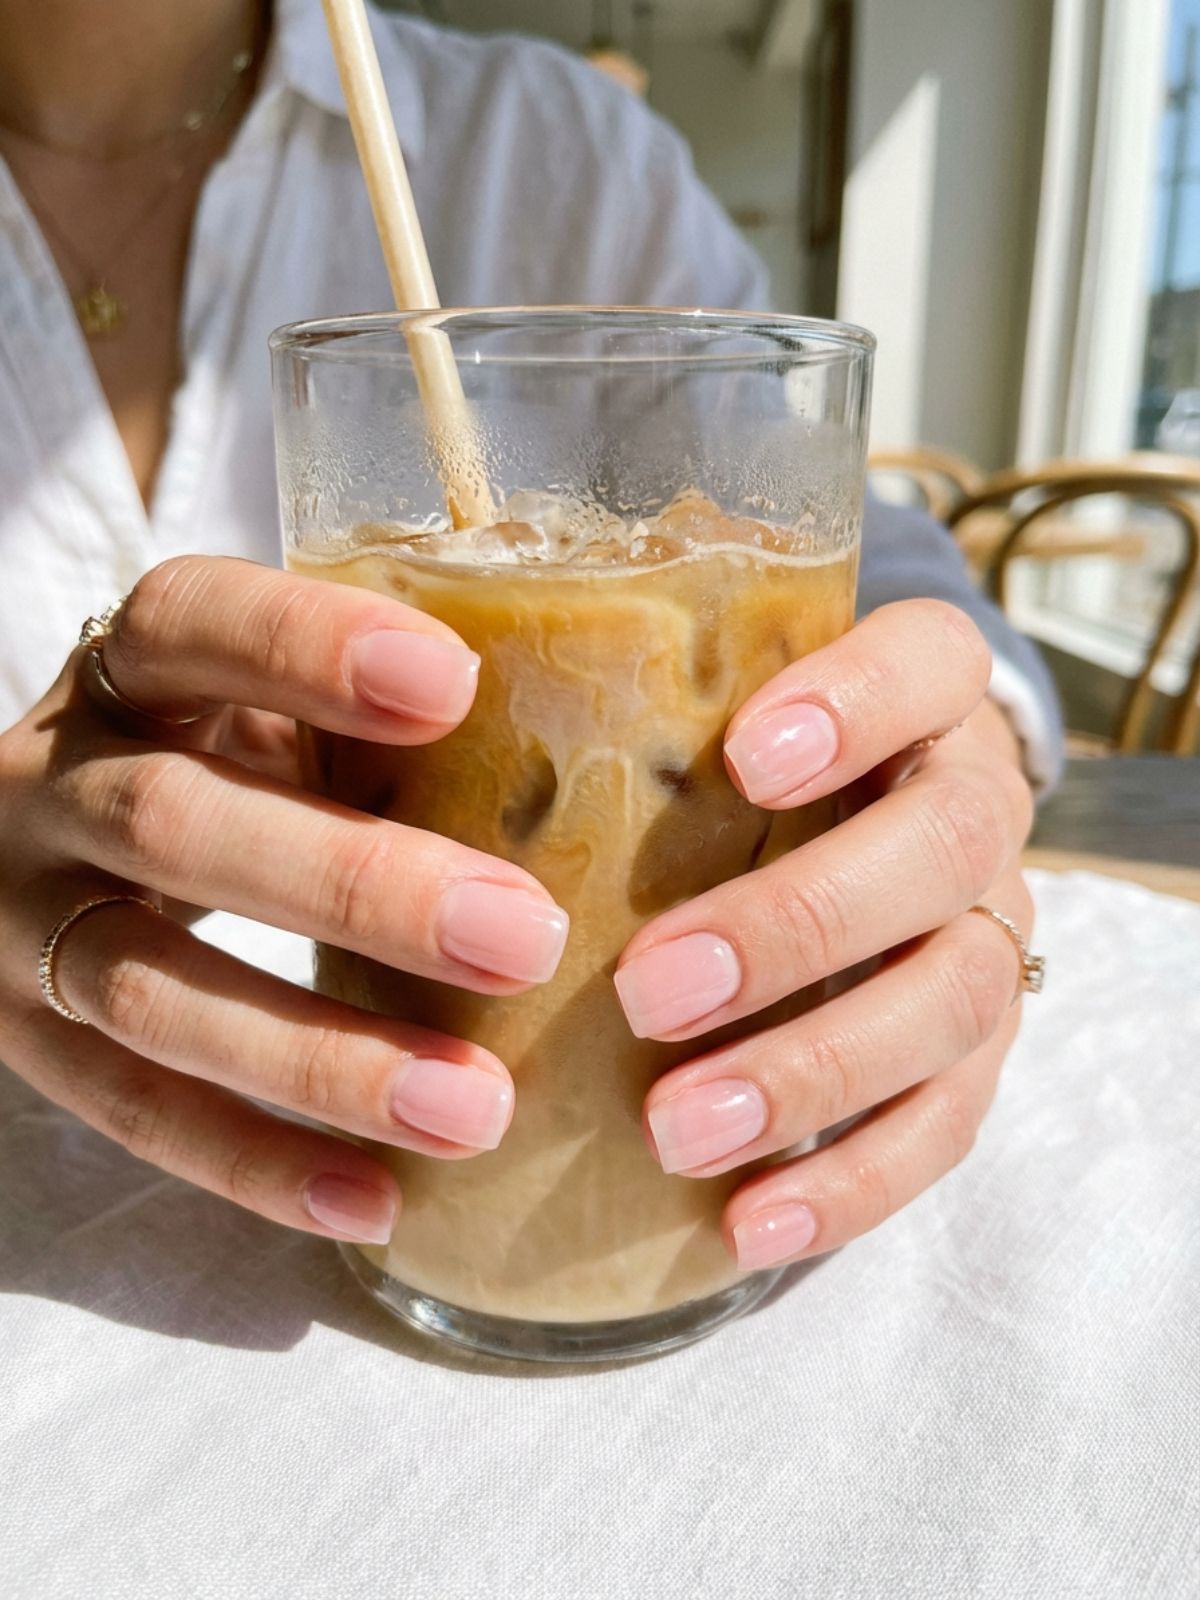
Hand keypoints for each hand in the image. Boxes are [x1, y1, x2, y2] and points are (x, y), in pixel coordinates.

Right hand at [0, 557, 567, 1245]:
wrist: (24, 849)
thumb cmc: (213, 763)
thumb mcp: (263, 707)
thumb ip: (376, 719)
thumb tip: (634, 734)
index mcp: (128, 672)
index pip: (192, 622)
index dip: (307, 648)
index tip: (454, 684)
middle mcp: (53, 784)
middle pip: (179, 823)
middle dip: (354, 886)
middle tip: (522, 937)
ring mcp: (21, 920)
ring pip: (151, 990)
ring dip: (319, 1058)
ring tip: (474, 1108)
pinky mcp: (25, 1043)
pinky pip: (130, 1113)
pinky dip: (255, 1162)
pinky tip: (379, 1202)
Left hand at [618, 600, 1035, 1269]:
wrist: (837, 845)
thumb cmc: (725, 768)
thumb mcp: (684, 712)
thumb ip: (600, 699)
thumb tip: (398, 701)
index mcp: (914, 698)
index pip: (933, 660)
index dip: (861, 701)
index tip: (746, 759)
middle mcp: (969, 807)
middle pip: (948, 844)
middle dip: (800, 922)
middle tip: (650, 992)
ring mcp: (985, 934)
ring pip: (958, 998)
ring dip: (813, 1072)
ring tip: (675, 1130)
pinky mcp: (972, 1054)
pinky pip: (948, 1124)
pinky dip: (852, 1179)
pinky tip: (747, 1221)